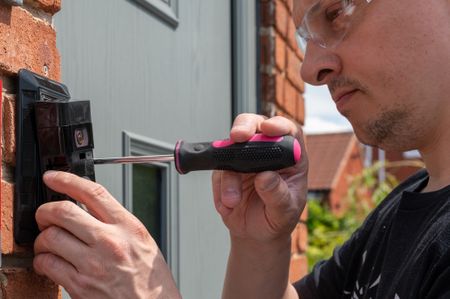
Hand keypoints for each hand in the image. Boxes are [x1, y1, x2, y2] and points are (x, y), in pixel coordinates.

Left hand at [33, 171, 180, 298]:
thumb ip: (117, 223)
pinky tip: (50, 262)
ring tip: (48, 242)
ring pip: (50, 237)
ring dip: (42, 238)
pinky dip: (42, 261)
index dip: (68, 180)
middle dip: (46, 210)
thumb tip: (90, 209)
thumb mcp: (142, 241)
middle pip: (63, 211)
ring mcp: (93, 264)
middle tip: (45, 214)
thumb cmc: (151, 280)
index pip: (93, 193)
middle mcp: (110, 242)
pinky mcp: (80, 286)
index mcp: (128, 227)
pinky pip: (48, 265)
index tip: (54, 177)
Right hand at [212, 114, 307, 243]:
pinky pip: (218, 171)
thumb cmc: (277, 218)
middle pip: (255, 125)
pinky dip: (220, 188)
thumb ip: (277, 195)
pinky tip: (229, 204)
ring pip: (231, 149)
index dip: (279, 125)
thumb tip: (266, 177)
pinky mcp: (225, 169)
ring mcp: (244, 158)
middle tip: (238, 137)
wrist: (256, 233)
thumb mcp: (285, 212)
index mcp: (289, 158)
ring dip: (229, 176)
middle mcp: (266, 152)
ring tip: (233, 200)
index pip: (288, 132)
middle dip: (244, 126)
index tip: (269, 128)